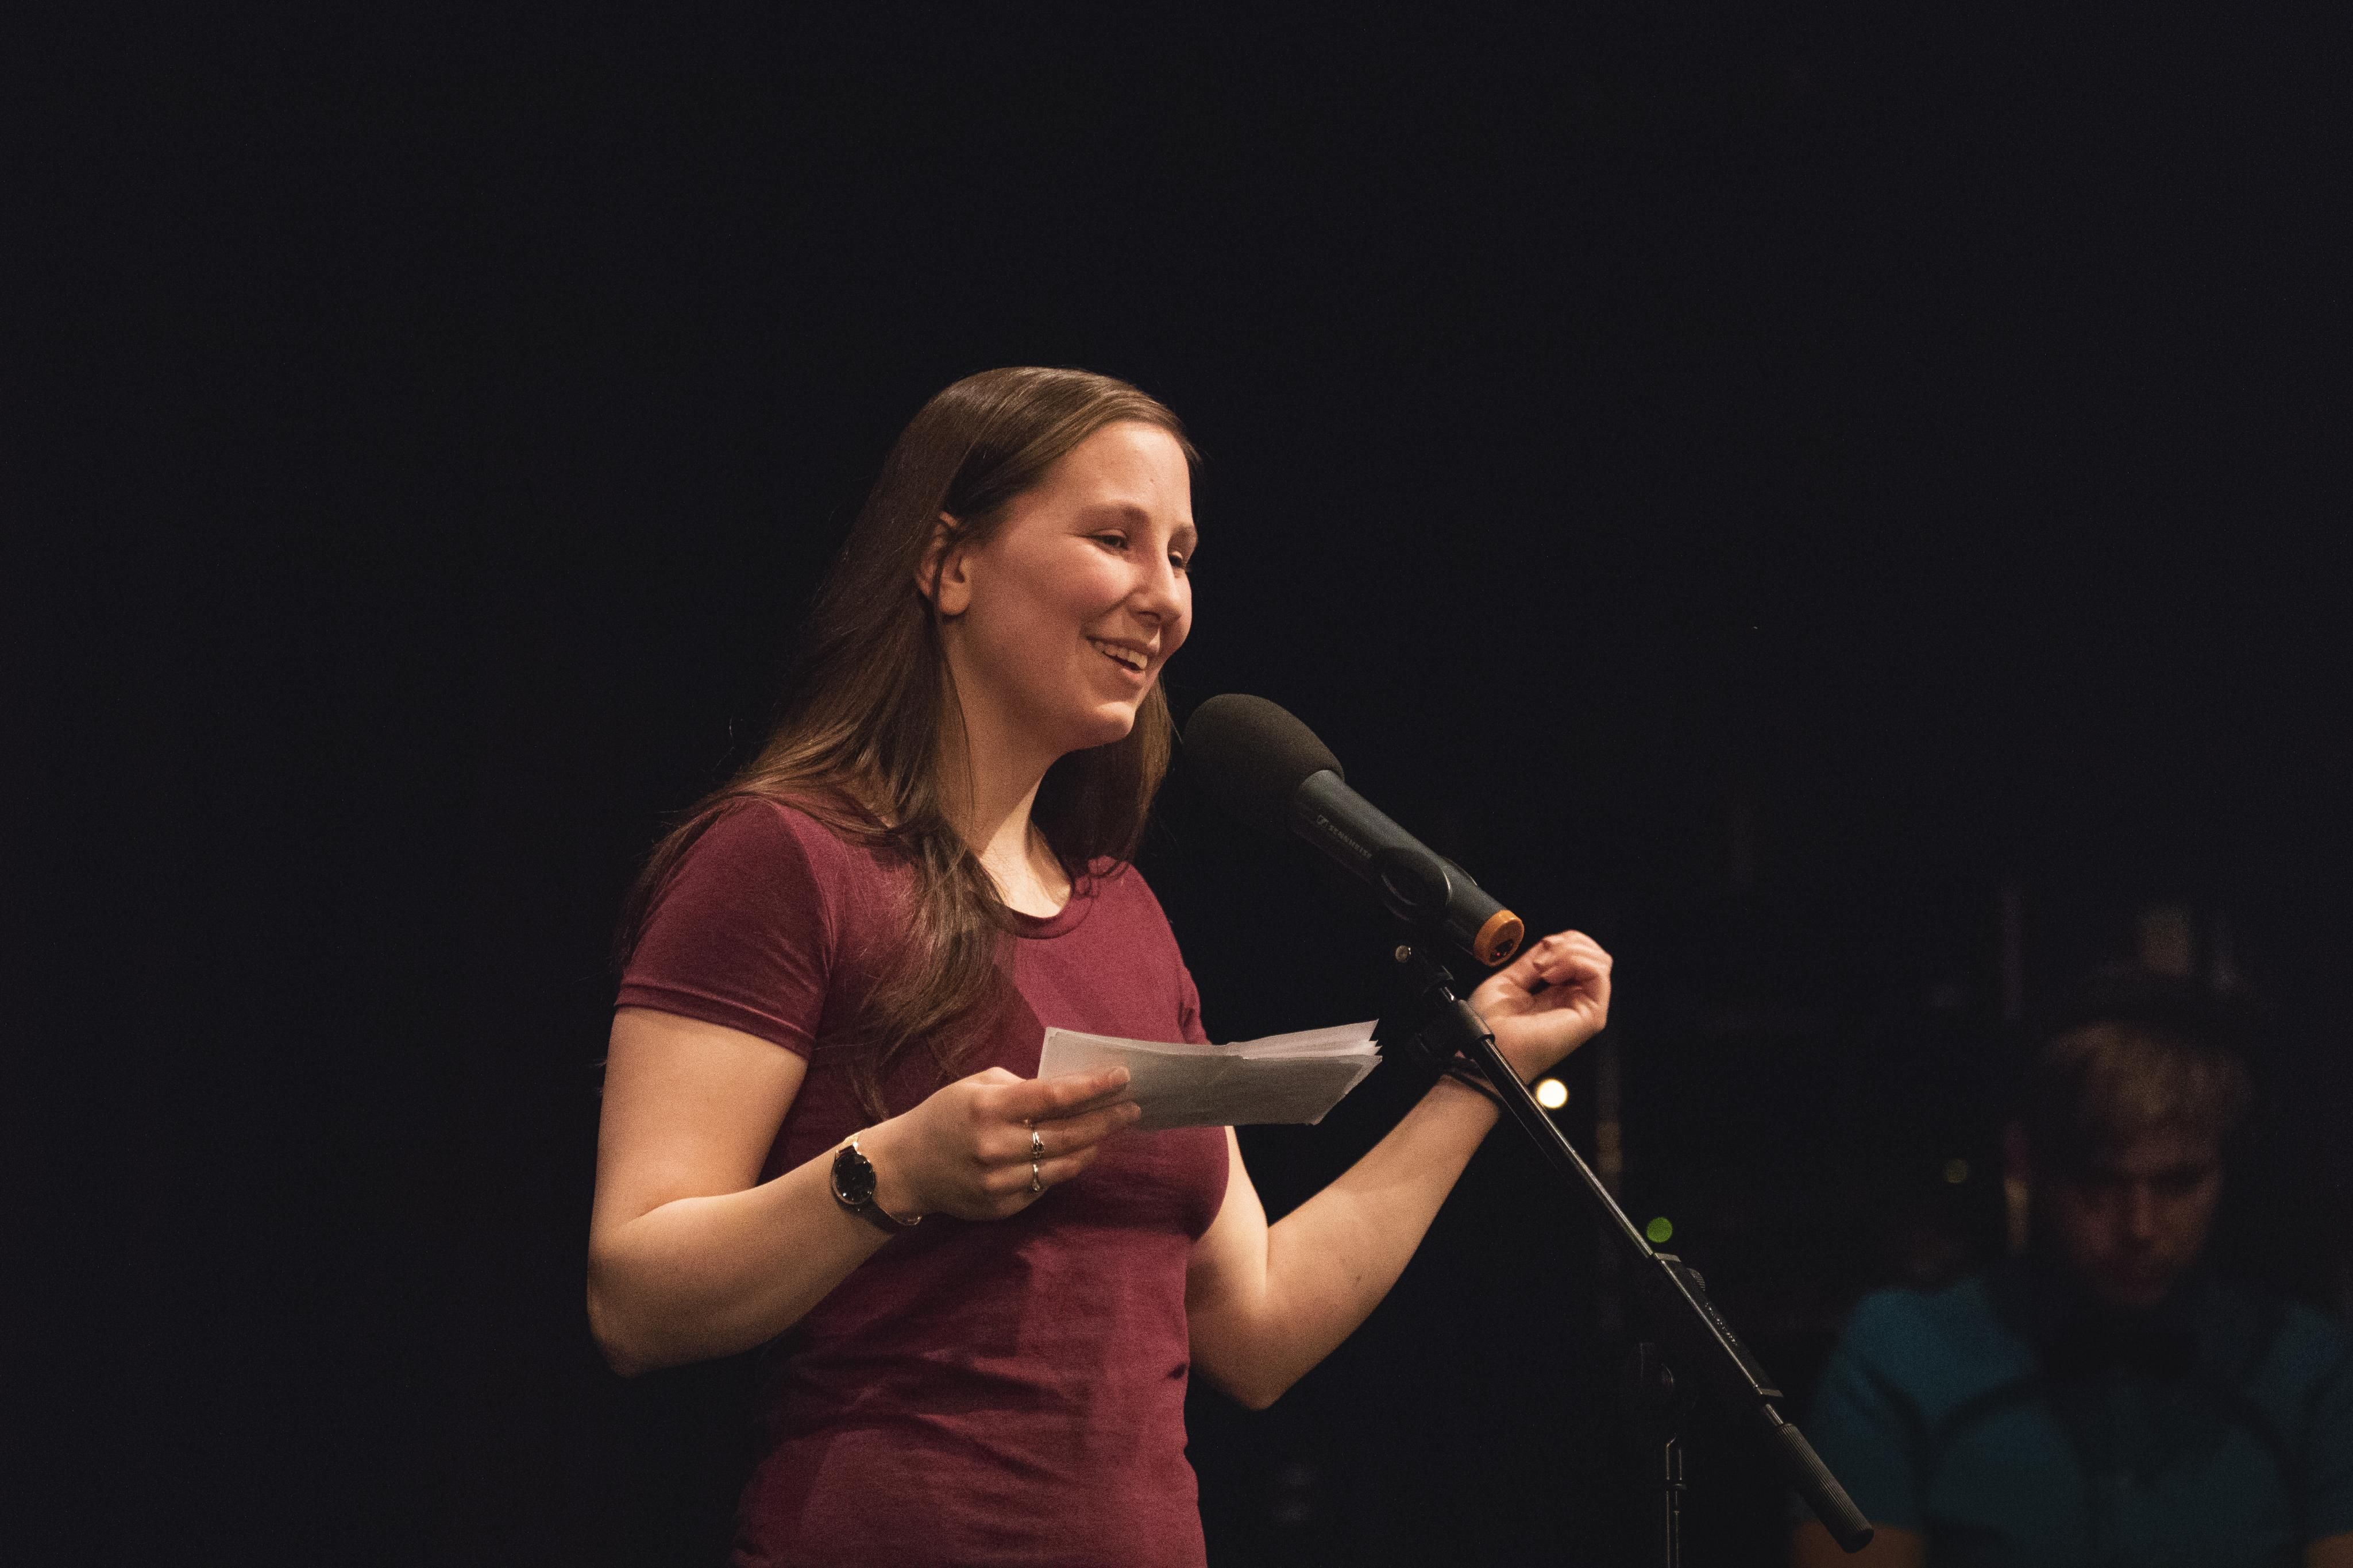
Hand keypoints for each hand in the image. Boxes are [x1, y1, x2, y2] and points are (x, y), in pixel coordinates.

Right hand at [861, 1066, 1139, 1220]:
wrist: (904, 1166)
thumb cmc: (943, 1116)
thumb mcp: (975, 1086)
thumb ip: (1021, 1086)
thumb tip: (1068, 1091)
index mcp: (989, 1108)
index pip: (1054, 1097)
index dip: (1093, 1088)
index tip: (1122, 1077)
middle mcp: (996, 1146)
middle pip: (1068, 1134)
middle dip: (1106, 1120)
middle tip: (1131, 1109)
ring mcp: (998, 1182)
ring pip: (1063, 1166)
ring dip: (1092, 1147)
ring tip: (1109, 1132)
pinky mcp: (1000, 1207)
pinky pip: (1044, 1187)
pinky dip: (1063, 1170)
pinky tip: (1074, 1155)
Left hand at [1470, 929, 1612, 1083]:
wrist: (1485, 1048)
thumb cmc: (1490, 1027)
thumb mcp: (1509, 981)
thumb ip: (1534, 961)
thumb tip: (1551, 943)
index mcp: (1556, 993)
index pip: (1579, 954)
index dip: (1561, 942)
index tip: (1539, 950)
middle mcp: (1573, 1001)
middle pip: (1594, 955)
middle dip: (1568, 943)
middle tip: (1542, 959)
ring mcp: (1584, 1009)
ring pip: (1600, 961)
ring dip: (1569, 952)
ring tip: (1544, 968)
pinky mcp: (1590, 1016)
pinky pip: (1598, 974)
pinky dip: (1575, 961)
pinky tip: (1550, 974)